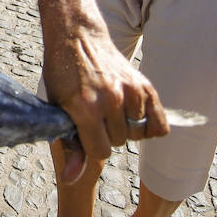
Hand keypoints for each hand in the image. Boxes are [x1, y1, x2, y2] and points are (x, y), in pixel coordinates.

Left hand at [43, 27, 168, 182]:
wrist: (77, 36)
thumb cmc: (62, 74)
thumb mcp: (58, 108)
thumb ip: (70, 145)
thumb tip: (71, 179)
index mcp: (85, 108)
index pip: (100, 152)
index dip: (91, 144)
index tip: (84, 130)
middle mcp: (110, 100)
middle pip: (118, 142)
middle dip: (106, 134)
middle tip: (95, 115)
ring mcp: (129, 91)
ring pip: (137, 133)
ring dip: (125, 126)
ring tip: (111, 110)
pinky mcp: (144, 85)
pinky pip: (158, 123)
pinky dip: (148, 123)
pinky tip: (132, 113)